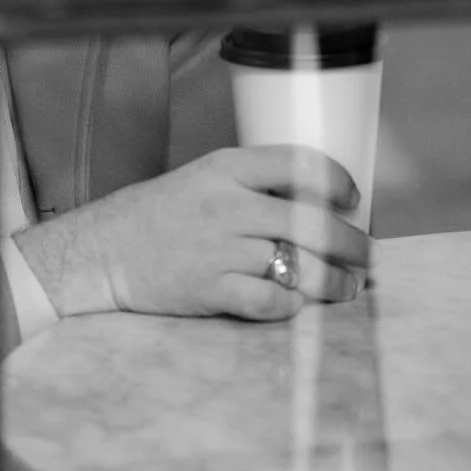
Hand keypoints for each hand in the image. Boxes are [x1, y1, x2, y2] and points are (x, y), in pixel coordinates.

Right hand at [14, 145, 370, 322]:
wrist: (106, 250)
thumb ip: (255, 185)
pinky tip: (298, 306)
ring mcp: (219, 249)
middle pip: (312, 223)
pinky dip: (291, 307)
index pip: (299, 163)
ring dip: (334, 282)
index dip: (337, 181)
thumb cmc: (163, 215)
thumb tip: (319, 202)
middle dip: (351, 243)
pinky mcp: (209, 289)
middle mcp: (228, 205)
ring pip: (299, 266)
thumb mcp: (206, 178)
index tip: (352, 198)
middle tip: (365, 255)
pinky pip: (268, 301)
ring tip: (346, 288)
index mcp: (228, 168)